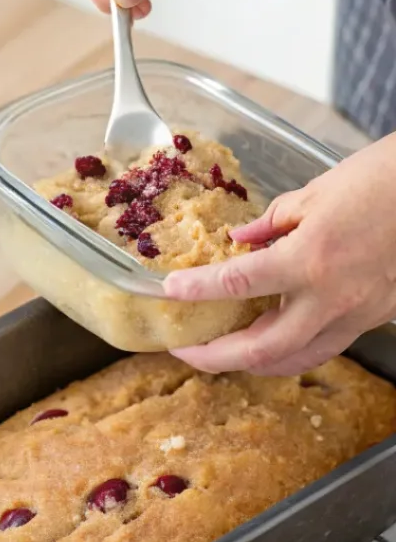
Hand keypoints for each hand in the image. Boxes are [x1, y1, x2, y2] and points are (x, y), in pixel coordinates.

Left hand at [162, 135, 395, 375]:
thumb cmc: (386, 179)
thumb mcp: (318, 192)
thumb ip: (272, 223)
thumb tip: (240, 241)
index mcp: (311, 260)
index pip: (238, 284)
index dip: (197, 291)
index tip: (168, 292)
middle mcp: (332, 298)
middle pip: (260, 349)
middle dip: (214, 357)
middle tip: (184, 350)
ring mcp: (356, 314)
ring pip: (294, 359)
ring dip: (251, 363)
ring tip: (221, 353)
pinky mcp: (374, 318)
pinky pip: (324, 347)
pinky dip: (290, 351)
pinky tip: (270, 341)